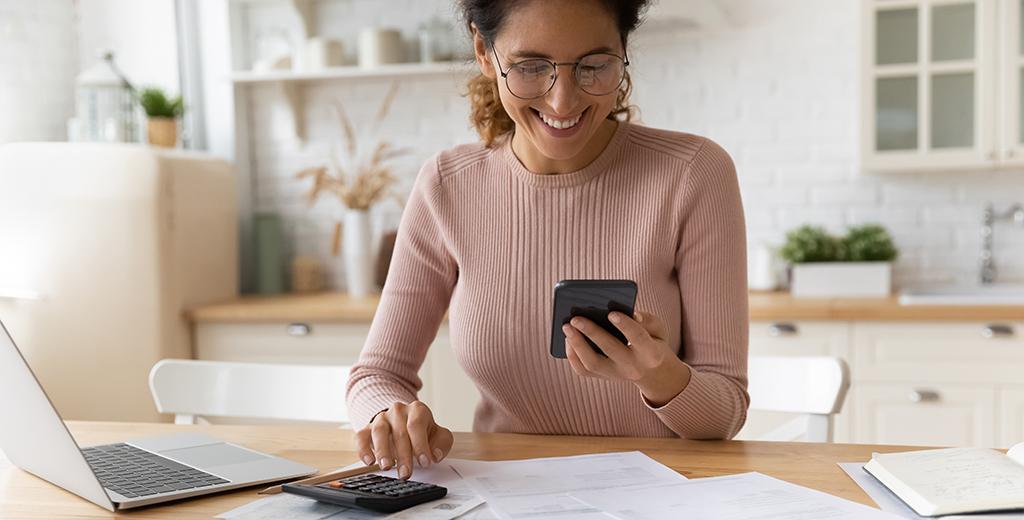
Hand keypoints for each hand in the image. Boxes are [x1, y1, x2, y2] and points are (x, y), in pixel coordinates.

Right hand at [354, 401, 453, 479]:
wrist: (404, 422)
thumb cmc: (422, 431)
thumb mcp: (439, 435)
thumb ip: (442, 444)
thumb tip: (435, 455)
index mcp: (417, 410)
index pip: (417, 424)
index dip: (420, 444)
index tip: (424, 462)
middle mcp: (398, 411)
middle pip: (399, 432)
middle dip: (403, 455)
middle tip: (406, 473)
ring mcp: (381, 418)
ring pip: (379, 431)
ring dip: (382, 451)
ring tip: (386, 466)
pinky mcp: (367, 428)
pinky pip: (361, 436)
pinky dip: (363, 449)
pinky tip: (369, 461)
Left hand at [563, 310, 691, 406]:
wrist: (652, 372)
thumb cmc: (652, 342)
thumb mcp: (659, 330)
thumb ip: (647, 320)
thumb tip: (631, 314)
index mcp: (651, 353)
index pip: (638, 338)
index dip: (625, 325)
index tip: (611, 313)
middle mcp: (632, 367)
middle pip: (610, 350)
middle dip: (592, 332)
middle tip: (576, 318)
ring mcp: (616, 375)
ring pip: (592, 364)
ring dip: (577, 344)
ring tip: (566, 326)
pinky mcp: (602, 377)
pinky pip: (583, 370)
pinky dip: (572, 355)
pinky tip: (567, 339)